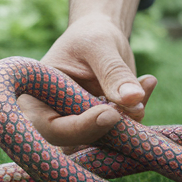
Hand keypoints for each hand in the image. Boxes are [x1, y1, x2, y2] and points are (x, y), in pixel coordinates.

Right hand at [19, 0, 153, 147]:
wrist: (101, 37)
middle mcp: (50, 119)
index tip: (111, 113)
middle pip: (73, 146)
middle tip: (135, 106)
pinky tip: (148, 83)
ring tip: (145, 83)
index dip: (80, 128)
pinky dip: (137, 115)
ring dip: (127, 123)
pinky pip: (119, 136)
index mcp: (33, 98)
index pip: (50, 128)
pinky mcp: (98, 131)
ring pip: (99, 145)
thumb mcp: (100, 46)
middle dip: (107, 130)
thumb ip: (113, 72)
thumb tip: (134, 100)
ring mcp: (75, 128)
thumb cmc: (91, 35)